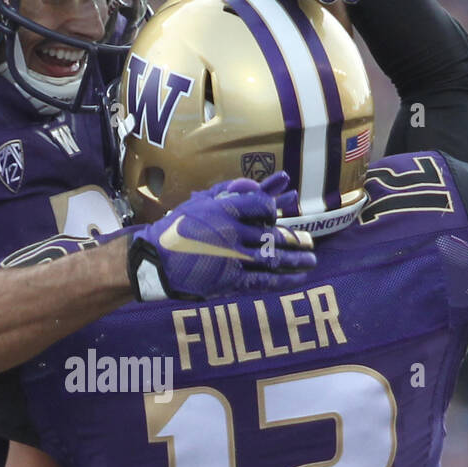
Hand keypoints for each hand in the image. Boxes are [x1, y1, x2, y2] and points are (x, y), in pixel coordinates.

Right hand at [127, 172, 314, 301]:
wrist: (155, 260)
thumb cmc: (176, 228)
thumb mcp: (199, 202)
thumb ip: (227, 191)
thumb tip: (255, 186)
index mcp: (223, 209)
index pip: (262, 205)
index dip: (273, 209)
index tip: (276, 216)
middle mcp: (231, 233)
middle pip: (272, 234)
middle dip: (294, 239)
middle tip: (308, 242)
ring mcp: (232, 258)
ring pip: (272, 258)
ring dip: (296, 259)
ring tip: (312, 259)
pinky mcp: (229, 280)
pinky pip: (263, 280)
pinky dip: (284, 279)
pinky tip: (299, 277)